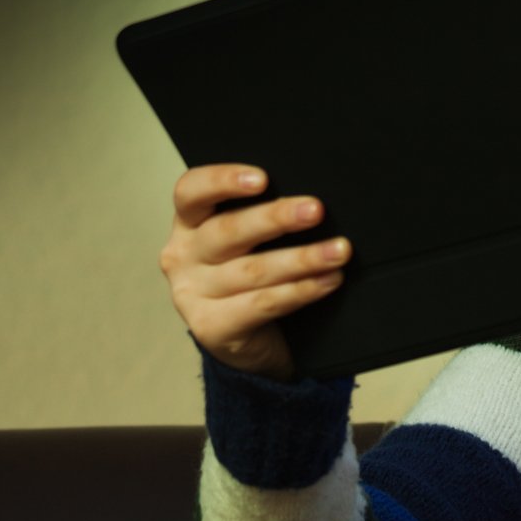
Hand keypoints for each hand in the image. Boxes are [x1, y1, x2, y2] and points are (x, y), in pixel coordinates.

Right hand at [159, 164, 351, 382]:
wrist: (245, 341)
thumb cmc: (249, 278)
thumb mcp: (245, 242)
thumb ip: (258, 218)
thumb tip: (307, 201)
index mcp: (187, 224)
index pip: (191, 192)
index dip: (222, 180)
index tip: (262, 178)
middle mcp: (182, 256)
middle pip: (228, 230)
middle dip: (277, 218)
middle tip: (315, 210)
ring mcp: (191, 294)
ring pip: (253, 270)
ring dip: (302, 258)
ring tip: (338, 251)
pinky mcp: (210, 327)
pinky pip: (263, 304)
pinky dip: (300, 291)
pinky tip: (327, 281)